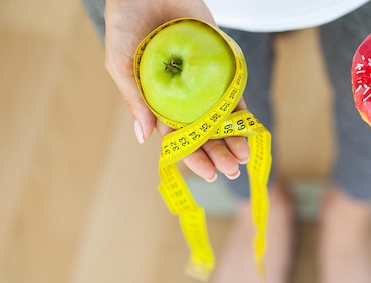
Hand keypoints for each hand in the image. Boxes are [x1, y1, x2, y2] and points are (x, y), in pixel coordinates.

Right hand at [104, 0, 249, 180]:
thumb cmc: (125, 21)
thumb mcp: (120, 61)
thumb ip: (134, 98)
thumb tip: (144, 137)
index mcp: (156, 101)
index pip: (177, 138)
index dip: (193, 157)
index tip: (208, 174)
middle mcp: (181, 96)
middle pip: (202, 131)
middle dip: (218, 153)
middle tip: (232, 169)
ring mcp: (201, 81)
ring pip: (219, 116)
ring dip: (232, 137)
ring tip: (244, 156)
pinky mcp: (217, 63)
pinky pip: (231, 90)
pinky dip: (241, 109)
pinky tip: (250, 127)